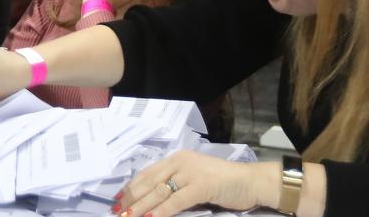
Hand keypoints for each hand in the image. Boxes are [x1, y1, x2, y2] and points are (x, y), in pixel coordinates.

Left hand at [114, 150, 271, 216]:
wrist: (251, 181)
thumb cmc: (225, 182)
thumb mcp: (195, 178)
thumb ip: (177, 183)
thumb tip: (154, 198)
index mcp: (178, 158)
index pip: (148, 172)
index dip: (132, 186)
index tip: (118, 198)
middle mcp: (181, 161)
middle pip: (149, 182)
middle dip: (131, 198)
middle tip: (117, 210)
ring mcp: (190, 172)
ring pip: (158, 191)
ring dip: (140, 206)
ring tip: (127, 216)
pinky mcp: (200, 186)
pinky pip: (175, 201)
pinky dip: (161, 211)